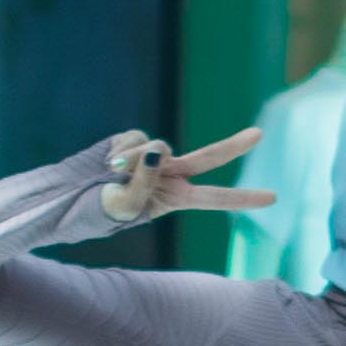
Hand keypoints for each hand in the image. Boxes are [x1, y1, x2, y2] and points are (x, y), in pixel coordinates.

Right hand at [94, 122, 274, 228]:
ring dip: (134, 160)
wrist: (71, 196)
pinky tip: (106, 162)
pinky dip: (120, 150)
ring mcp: (153, 156)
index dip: (242, 198)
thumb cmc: (100, 211)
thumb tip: (156, 152)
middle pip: (207, 159)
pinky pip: (134, 138)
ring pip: (157, 148)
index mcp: (174, 199)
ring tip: (111, 174)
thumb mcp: (125, 208)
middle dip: (233, 146)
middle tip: (260, 133)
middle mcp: (170, 175)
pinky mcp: (134, 140)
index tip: (274, 198)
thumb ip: (143, 182)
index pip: (214, 198)